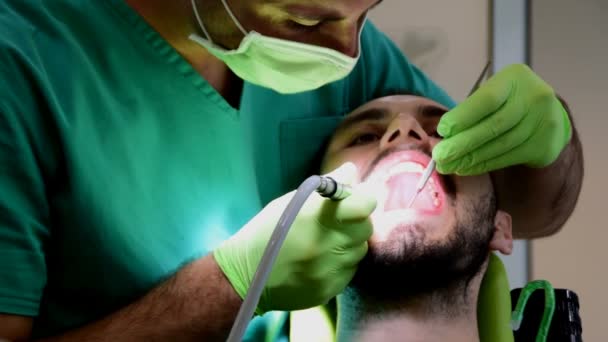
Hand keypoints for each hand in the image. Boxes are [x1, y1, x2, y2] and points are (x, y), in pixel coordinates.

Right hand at [213, 163, 375, 313]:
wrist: (246, 276)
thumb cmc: (267, 231)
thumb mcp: (292, 200)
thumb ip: (327, 186)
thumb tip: (350, 171)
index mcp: (317, 216)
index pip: (364, 204)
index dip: (363, 199)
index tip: (353, 200)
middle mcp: (328, 243)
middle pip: (366, 228)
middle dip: (356, 222)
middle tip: (337, 223)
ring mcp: (331, 270)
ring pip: (359, 251)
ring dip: (349, 244)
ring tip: (326, 243)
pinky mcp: (331, 289)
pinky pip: (350, 271)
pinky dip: (341, 264)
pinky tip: (321, 262)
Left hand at [432, 64, 571, 174]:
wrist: (547, 114)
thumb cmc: (507, 102)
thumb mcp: (493, 93)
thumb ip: (472, 110)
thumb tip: (445, 137)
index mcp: (515, 78)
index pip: (488, 99)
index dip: (463, 117)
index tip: (442, 131)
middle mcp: (534, 98)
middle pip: (494, 126)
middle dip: (462, 144)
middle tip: (439, 156)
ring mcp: (543, 123)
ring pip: (500, 145)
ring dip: (469, 158)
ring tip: (447, 165)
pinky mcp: (543, 146)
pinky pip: (507, 158)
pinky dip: (482, 164)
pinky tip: (465, 168)